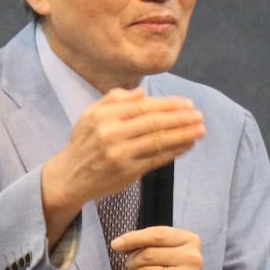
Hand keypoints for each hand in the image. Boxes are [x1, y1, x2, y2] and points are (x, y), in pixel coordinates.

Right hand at [39, 89, 204, 241]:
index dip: (170, 104)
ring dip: (184, 134)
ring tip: (200, 130)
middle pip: (154, 122)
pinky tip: (187, 145)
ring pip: (158, 140)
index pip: (144, 106)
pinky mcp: (127, 172)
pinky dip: (175, 151)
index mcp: (104, 115)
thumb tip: (143, 92)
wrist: (69, 177)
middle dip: (181, 118)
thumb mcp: (90, 115)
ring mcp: (120, 153)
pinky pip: (156, 159)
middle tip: (199, 116)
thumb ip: (115, 99)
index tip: (188, 104)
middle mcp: (111, 133)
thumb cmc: (84, 143)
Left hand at [110, 225, 204, 269]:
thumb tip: (118, 243)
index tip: (116, 245)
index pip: (157, 234)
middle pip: (149, 254)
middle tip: (130, 269)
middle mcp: (192, 257)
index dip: (133, 238)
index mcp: (189, 240)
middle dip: (132, 263)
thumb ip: (146, 243)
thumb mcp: (166, 252)